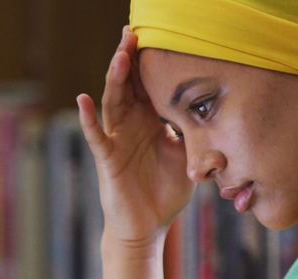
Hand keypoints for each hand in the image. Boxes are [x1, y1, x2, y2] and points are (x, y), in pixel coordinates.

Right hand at [78, 26, 194, 249]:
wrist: (147, 228)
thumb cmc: (164, 194)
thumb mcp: (188, 159)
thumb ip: (195, 135)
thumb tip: (214, 114)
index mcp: (150, 122)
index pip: (148, 85)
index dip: (149, 62)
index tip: (154, 35)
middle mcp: (131, 126)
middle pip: (128, 85)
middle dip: (129, 58)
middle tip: (131, 32)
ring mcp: (117, 141)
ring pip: (113, 103)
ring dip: (115, 79)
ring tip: (120, 56)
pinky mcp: (108, 160)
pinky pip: (96, 137)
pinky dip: (87, 119)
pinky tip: (83, 100)